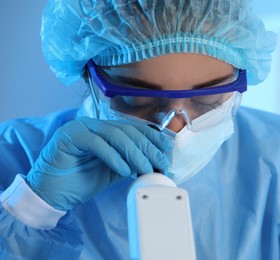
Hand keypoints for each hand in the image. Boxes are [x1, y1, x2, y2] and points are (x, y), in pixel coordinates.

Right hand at [26, 117, 171, 210]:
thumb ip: (130, 161)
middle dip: (147, 147)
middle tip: (160, 162)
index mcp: (104, 129)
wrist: (52, 194)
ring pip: (115, 135)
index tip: (167, 150)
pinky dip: (113, 157)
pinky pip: (97, 143)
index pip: (133, 129)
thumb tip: (155, 161)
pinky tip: (125, 170)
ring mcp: (80, 127)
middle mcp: (93, 124)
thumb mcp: (114, 170)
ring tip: (145, 169)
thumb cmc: (81, 181)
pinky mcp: (69, 136)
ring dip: (134, 153)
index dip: (152, 138)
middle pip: (127, 131)